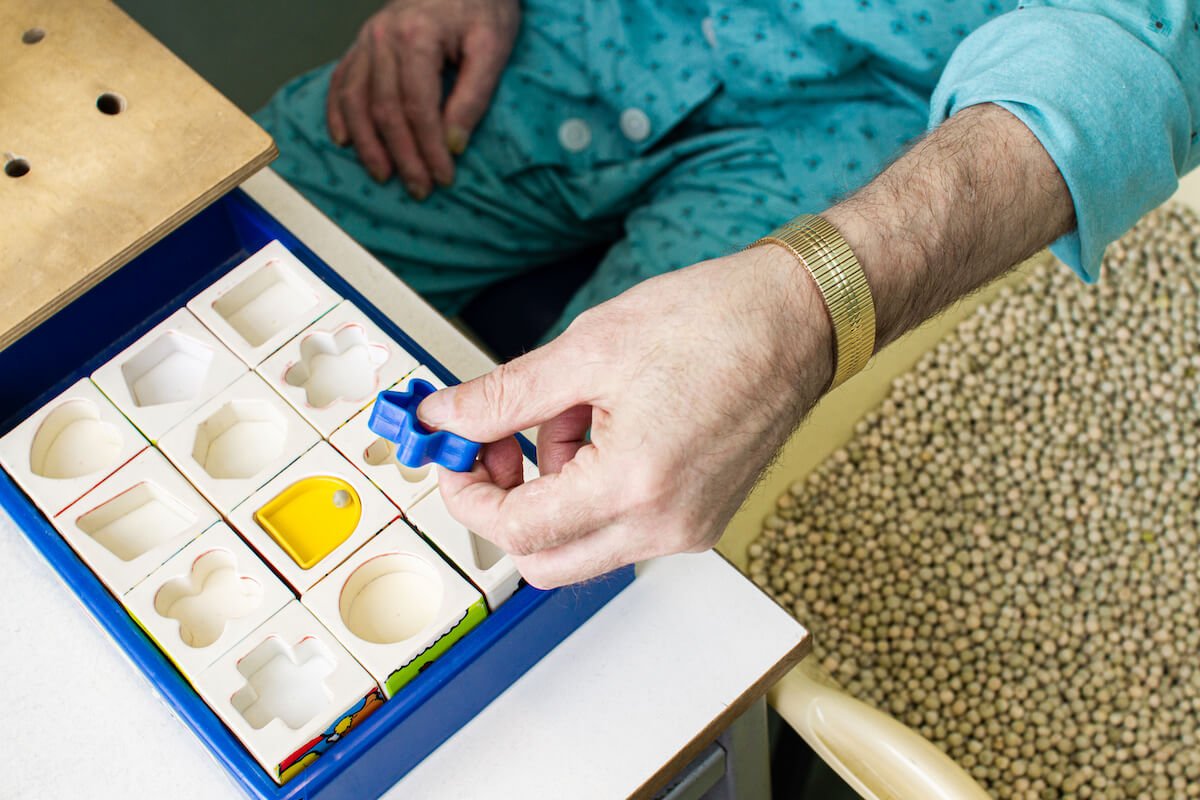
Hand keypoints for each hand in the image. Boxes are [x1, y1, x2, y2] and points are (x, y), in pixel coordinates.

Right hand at [326, 0, 519, 197]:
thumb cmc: (482, 6)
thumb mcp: (493, 47)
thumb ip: (474, 96)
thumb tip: (454, 144)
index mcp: (417, 37)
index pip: (417, 108)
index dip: (429, 148)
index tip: (444, 177)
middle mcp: (383, 38)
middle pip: (385, 110)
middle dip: (402, 156)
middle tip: (419, 188)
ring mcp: (367, 40)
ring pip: (356, 100)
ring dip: (367, 144)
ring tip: (383, 175)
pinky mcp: (362, 43)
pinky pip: (341, 81)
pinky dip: (339, 114)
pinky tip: (344, 140)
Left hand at [417, 246, 833, 587]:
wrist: (798, 319)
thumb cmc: (713, 322)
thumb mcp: (590, 348)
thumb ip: (504, 395)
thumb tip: (445, 418)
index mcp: (634, 484)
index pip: (517, 529)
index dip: (467, 492)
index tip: (452, 452)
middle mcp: (664, 525)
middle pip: (544, 558)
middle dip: (505, 504)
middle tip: (498, 442)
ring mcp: (687, 529)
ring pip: (581, 543)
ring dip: (552, 488)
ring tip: (570, 411)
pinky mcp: (700, 519)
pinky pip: (621, 526)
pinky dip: (592, 487)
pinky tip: (605, 426)